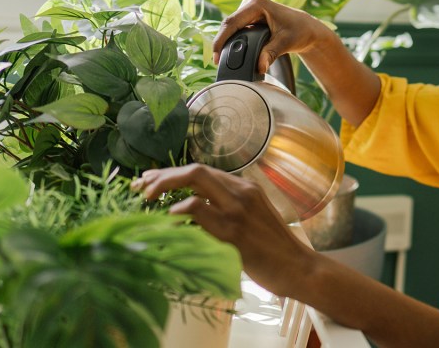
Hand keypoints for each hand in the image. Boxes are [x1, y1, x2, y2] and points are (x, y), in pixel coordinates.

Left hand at [131, 164, 312, 297]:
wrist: (298, 267)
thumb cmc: (273, 250)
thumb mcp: (252, 220)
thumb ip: (226, 210)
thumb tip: (191, 212)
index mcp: (245, 188)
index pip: (202, 171)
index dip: (172, 174)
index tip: (150, 182)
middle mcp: (242, 192)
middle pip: (195, 170)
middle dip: (162, 176)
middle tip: (140, 188)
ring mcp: (238, 210)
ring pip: (195, 181)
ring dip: (164, 187)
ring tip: (147, 200)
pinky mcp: (234, 231)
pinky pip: (199, 210)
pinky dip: (179, 210)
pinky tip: (168, 218)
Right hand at [214, 0, 327, 74]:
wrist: (307, 28)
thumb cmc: (300, 31)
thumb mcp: (286, 42)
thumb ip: (271, 53)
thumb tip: (260, 67)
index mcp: (257, 4)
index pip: (232, 22)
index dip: (221, 40)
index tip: (216, 57)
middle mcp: (250, 3)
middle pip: (228, 25)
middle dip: (222, 44)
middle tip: (219, 63)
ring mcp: (248, 9)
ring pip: (230, 28)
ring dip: (226, 43)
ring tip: (223, 61)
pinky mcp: (248, 17)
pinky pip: (236, 30)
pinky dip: (233, 42)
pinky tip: (230, 54)